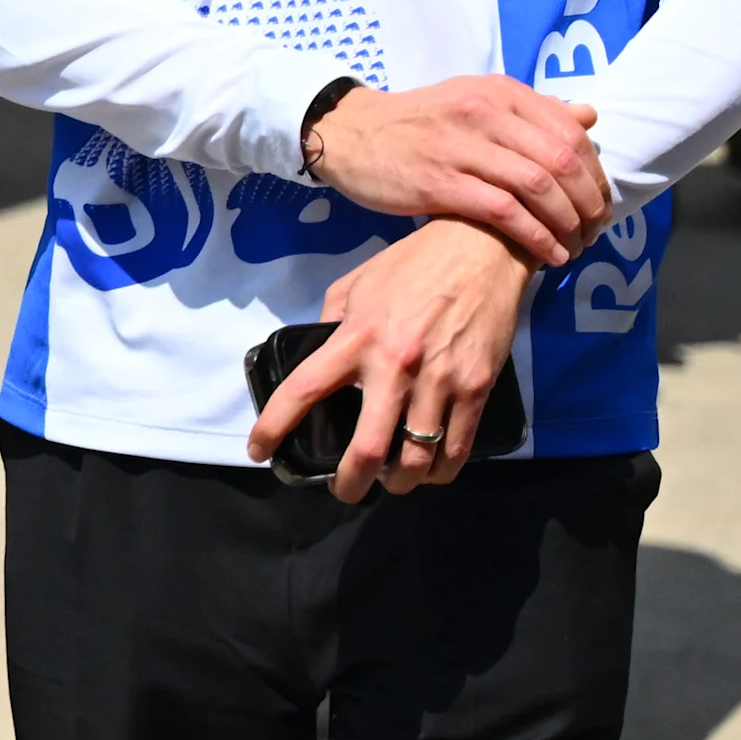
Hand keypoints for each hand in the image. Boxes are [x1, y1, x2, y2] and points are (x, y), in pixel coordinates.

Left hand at [245, 219, 530, 500]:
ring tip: (389, 481)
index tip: (260, 451)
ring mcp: (440, 380)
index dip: (275, 427)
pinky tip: (428, 470)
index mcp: (356, 338)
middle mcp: (395, 365)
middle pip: (367, 449)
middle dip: (349, 484)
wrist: (480, 248)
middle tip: (343, 491)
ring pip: (416, 460)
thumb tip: (320, 358)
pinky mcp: (477, 388)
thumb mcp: (354, 285)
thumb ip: (333, 325)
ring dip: (399, 483)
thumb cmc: (412, 265)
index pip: (304, 390)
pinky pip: (457, 449)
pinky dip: (439, 471)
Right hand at [304, 75, 606, 267]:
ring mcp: (460, 147)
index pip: (570, 133)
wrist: (351, 134)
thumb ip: (530, 111)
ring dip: (567, 223)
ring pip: (536, 187)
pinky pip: (504, 212)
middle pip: (560, 162)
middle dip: (588, 203)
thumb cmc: (419, 122)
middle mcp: (483, 113)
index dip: (595, 173)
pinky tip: (548, 254)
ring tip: (575, 245)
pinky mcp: (439, 183)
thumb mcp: (474, 101)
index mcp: (499, 92)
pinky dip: (536, 237)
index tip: (600, 202)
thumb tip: (586, 117)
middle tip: (595, 230)